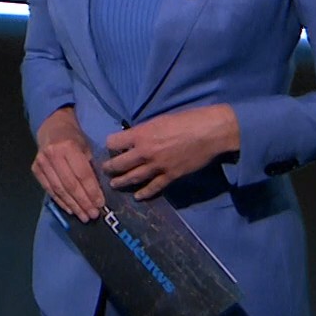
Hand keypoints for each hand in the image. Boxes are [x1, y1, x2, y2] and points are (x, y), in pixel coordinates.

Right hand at [33, 107, 104, 222]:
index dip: (92, 191)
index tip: (100, 204)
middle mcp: (53, 155)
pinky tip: (70, 209)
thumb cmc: (74, 139)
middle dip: (83, 202)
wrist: (52, 128)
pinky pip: (49, 189)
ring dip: (73, 205)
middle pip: (70, 184)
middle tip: (92, 214)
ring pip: (59, 189)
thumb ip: (90, 168)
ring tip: (84, 216)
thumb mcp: (86, 148)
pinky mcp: (35, 169)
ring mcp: (42, 162)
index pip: (82, 174)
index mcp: (69, 147)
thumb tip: (97, 194)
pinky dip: (60, 201)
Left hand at [102, 104, 240, 198]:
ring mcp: (157, 166)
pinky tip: (138, 196)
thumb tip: (135, 138)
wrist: (210, 132)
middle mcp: (145, 152)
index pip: (114, 142)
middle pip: (119, 163)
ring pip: (133, 178)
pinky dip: (144, 193)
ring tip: (114, 185)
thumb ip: (144, 131)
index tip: (112, 147)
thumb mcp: (159, 120)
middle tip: (105, 169)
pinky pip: (153, 187)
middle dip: (110, 167)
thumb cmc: (187, 120)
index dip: (111, 144)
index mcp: (141, 134)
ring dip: (121, 182)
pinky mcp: (170, 176)